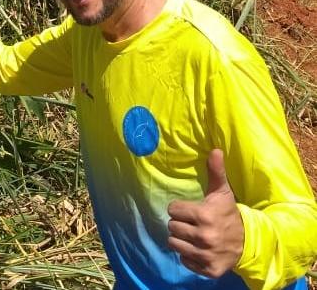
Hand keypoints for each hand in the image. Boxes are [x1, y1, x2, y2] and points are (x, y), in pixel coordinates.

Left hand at [167, 149, 243, 277]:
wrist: (248, 243)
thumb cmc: (228, 214)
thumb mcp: (222, 193)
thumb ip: (215, 172)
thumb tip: (215, 150)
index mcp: (205, 215)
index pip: (173, 210)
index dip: (180, 209)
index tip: (192, 210)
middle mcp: (204, 236)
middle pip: (171, 227)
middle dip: (180, 224)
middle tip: (194, 223)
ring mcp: (205, 254)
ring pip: (173, 243)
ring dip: (181, 240)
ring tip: (195, 235)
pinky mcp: (207, 269)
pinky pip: (184, 261)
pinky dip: (189, 256)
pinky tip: (200, 249)